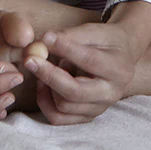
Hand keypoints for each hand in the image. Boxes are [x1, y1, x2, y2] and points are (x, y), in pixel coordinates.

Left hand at [23, 22, 137, 125]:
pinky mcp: (86, 117)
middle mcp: (110, 94)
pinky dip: (45, 101)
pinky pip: (59, 118)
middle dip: (49, 75)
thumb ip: (71, 36)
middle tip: (30, 59)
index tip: (45, 37)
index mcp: (118, 69)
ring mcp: (98, 109)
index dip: (65, 49)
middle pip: (74, 92)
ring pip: (64, 106)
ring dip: (48, 85)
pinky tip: (43, 84)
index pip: (89, 61)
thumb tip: (43, 41)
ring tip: (45, 66)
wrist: (120, 57)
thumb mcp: (95, 31)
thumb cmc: (106, 40)